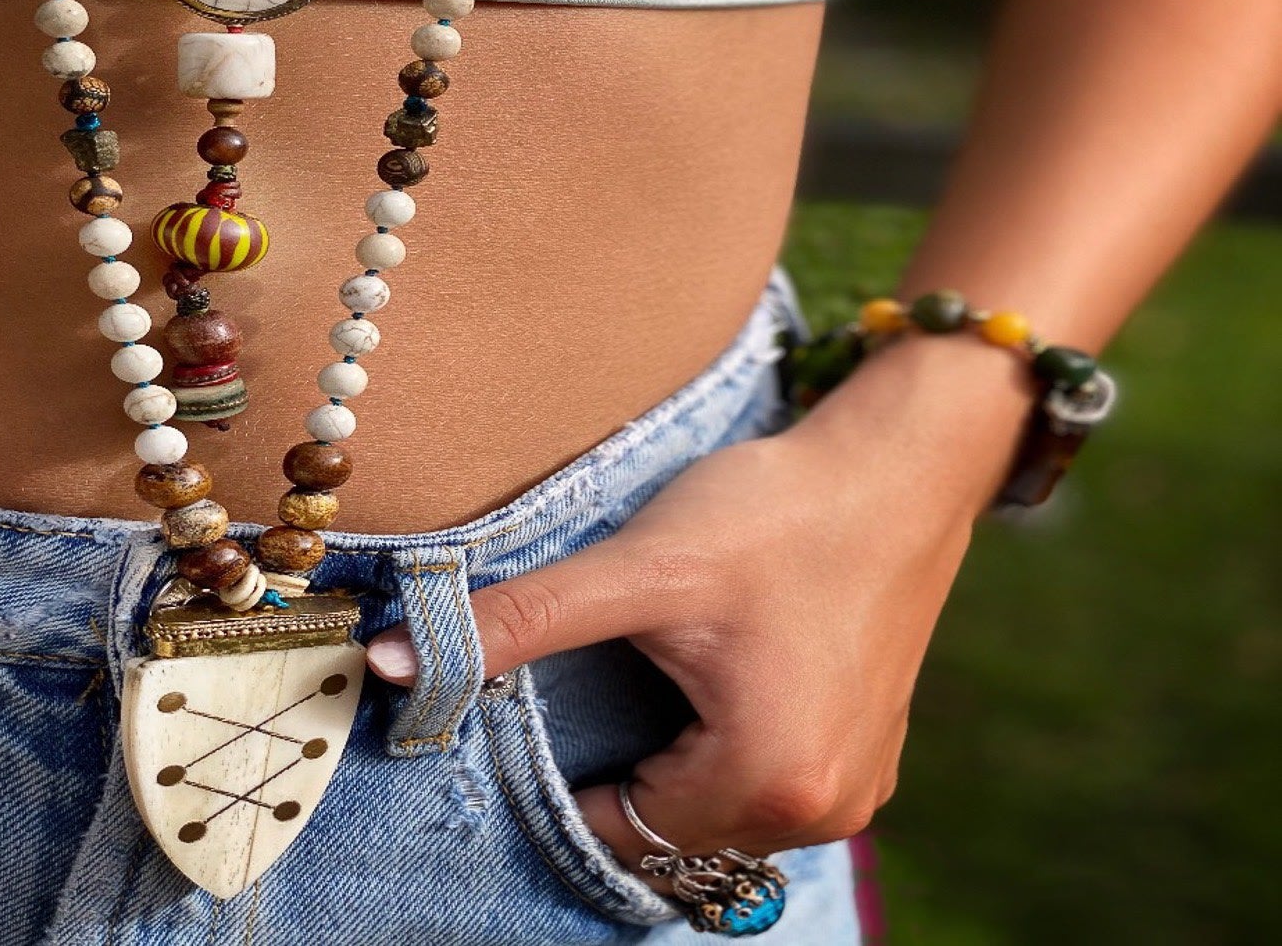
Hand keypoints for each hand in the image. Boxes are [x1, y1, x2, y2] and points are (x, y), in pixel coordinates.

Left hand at [368, 334, 1030, 866]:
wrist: (899, 465)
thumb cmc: (775, 515)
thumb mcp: (638, 570)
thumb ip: (518, 624)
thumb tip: (395, 665)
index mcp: (765, 784)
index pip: (618, 827)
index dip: (565, 768)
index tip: (549, 696)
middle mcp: (821, 811)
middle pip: (671, 823)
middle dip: (624, 756)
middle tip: (616, 663)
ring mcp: (856, 784)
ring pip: (718, 802)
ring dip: (676, 749)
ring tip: (672, 656)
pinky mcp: (872, 746)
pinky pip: (771, 776)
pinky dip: (730, 738)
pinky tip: (726, 660)